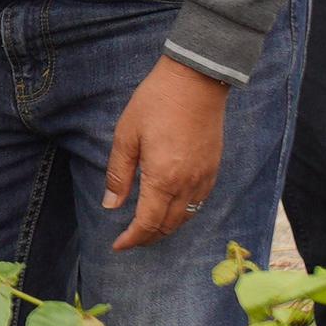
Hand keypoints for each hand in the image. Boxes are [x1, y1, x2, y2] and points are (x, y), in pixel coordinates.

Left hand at [101, 54, 230, 250]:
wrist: (196, 80)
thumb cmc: (156, 102)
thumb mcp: (126, 135)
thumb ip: (119, 174)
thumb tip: (111, 205)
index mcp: (163, 178)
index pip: (147, 223)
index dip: (132, 239)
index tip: (118, 246)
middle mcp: (187, 184)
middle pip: (168, 226)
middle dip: (148, 238)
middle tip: (130, 240)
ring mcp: (204, 177)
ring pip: (186, 217)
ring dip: (166, 228)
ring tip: (148, 229)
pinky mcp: (213, 168)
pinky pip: (200, 202)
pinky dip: (184, 213)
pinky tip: (171, 209)